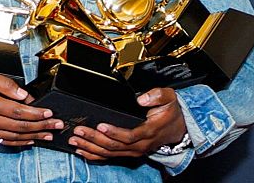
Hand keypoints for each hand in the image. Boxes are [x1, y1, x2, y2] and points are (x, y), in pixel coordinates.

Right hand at [0, 68, 62, 146]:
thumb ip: (7, 85)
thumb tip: (24, 95)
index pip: (20, 112)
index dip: (37, 114)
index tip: (50, 113)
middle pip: (21, 127)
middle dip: (42, 126)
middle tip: (57, 125)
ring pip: (14, 136)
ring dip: (33, 136)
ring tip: (48, 135)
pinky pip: (3, 140)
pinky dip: (18, 142)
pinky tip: (29, 141)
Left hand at [69, 87, 187, 160]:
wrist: (178, 129)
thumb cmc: (171, 112)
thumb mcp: (169, 98)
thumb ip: (157, 95)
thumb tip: (141, 98)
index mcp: (148, 131)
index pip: (129, 135)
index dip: (114, 132)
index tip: (101, 125)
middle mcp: (140, 145)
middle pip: (114, 146)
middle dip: (94, 139)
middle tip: (79, 130)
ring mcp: (133, 151)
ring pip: (109, 153)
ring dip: (91, 147)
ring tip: (75, 140)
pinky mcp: (129, 152)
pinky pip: (109, 157)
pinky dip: (94, 155)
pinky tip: (82, 150)